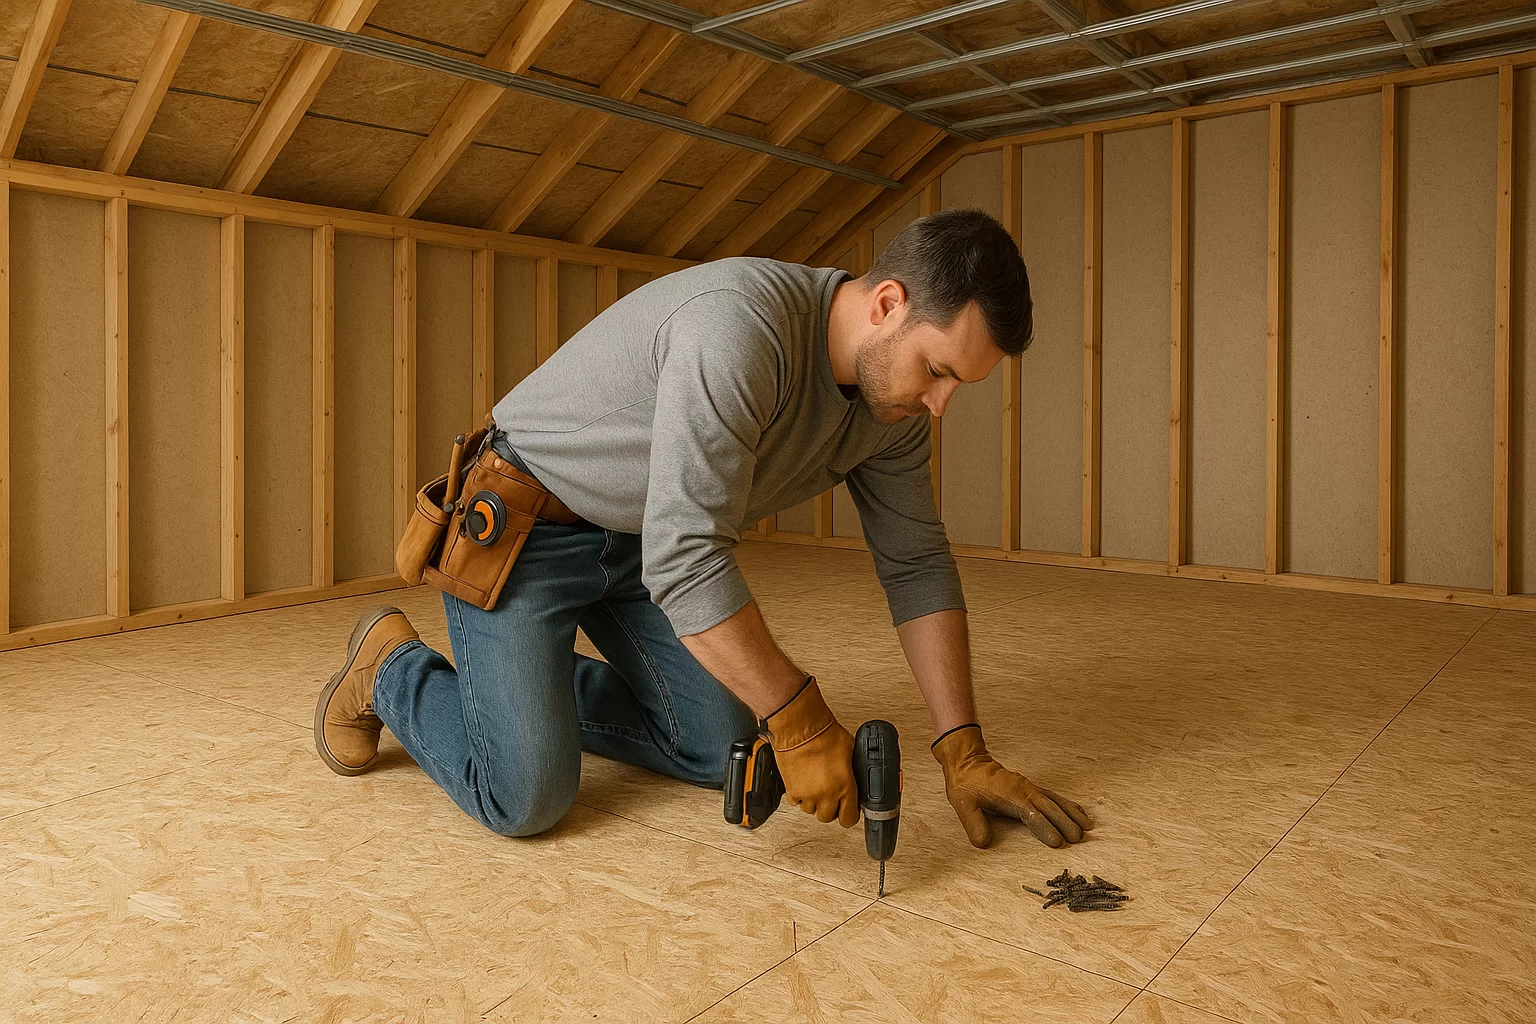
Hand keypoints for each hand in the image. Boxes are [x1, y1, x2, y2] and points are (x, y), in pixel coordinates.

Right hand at [764, 677, 859, 827]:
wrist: (801, 728)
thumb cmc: (824, 734)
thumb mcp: (850, 750)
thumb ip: (852, 767)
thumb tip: (857, 770)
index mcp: (844, 786)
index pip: (849, 818)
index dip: (849, 814)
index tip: (848, 809)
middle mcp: (826, 794)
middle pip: (827, 817)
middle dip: (830, 809)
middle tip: (831, 797)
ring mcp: (807, 794)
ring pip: (811, 811)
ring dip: (814, 802)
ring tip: (816, 787)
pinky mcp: (791, 790)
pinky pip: (796, 802)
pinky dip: (799, 796)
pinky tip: (804, 783)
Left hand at [932, 724, 1092, 848]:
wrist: (967, 761)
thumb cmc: (966, 784)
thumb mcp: (963, 804)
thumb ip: (973, 824)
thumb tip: (984, 843)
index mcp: (1010, 796)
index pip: (1032, 815)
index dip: (1045, 828)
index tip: (1058, 842)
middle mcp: (1024, 790)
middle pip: (1050, 808)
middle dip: (1065, 823)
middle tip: (1079, 839)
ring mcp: (1029, 787)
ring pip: (1056, 800)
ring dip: (1071, 813)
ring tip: (1087, 826)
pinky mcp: (1030, 787)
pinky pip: (1053, 796)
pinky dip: (1068, 804)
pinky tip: (1078, 811)